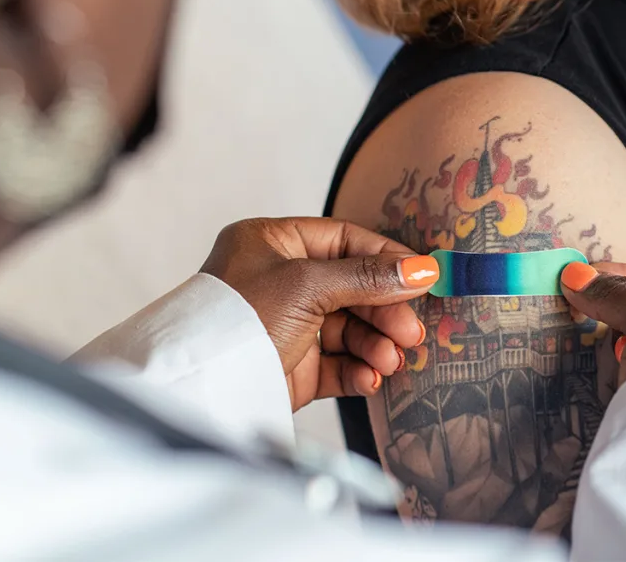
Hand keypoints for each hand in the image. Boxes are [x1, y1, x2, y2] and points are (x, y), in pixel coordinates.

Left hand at [201, 217, 436, 411]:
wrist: (203, 384)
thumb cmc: (241, 318)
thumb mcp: (306, 285)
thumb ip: (367, 277)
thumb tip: (423, 269)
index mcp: (272, 244)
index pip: (343, 241)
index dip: (385, 258)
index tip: (422, 276)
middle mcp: (279, 281)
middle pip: (351, 288)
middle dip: (384, 311)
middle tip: (410, 332)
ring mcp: (286, 325)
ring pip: (347, 330)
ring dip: (374, 345)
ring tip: (390, 360)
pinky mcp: (291, 367)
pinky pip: (336, 364)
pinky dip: (357, 370)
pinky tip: (370, 378)